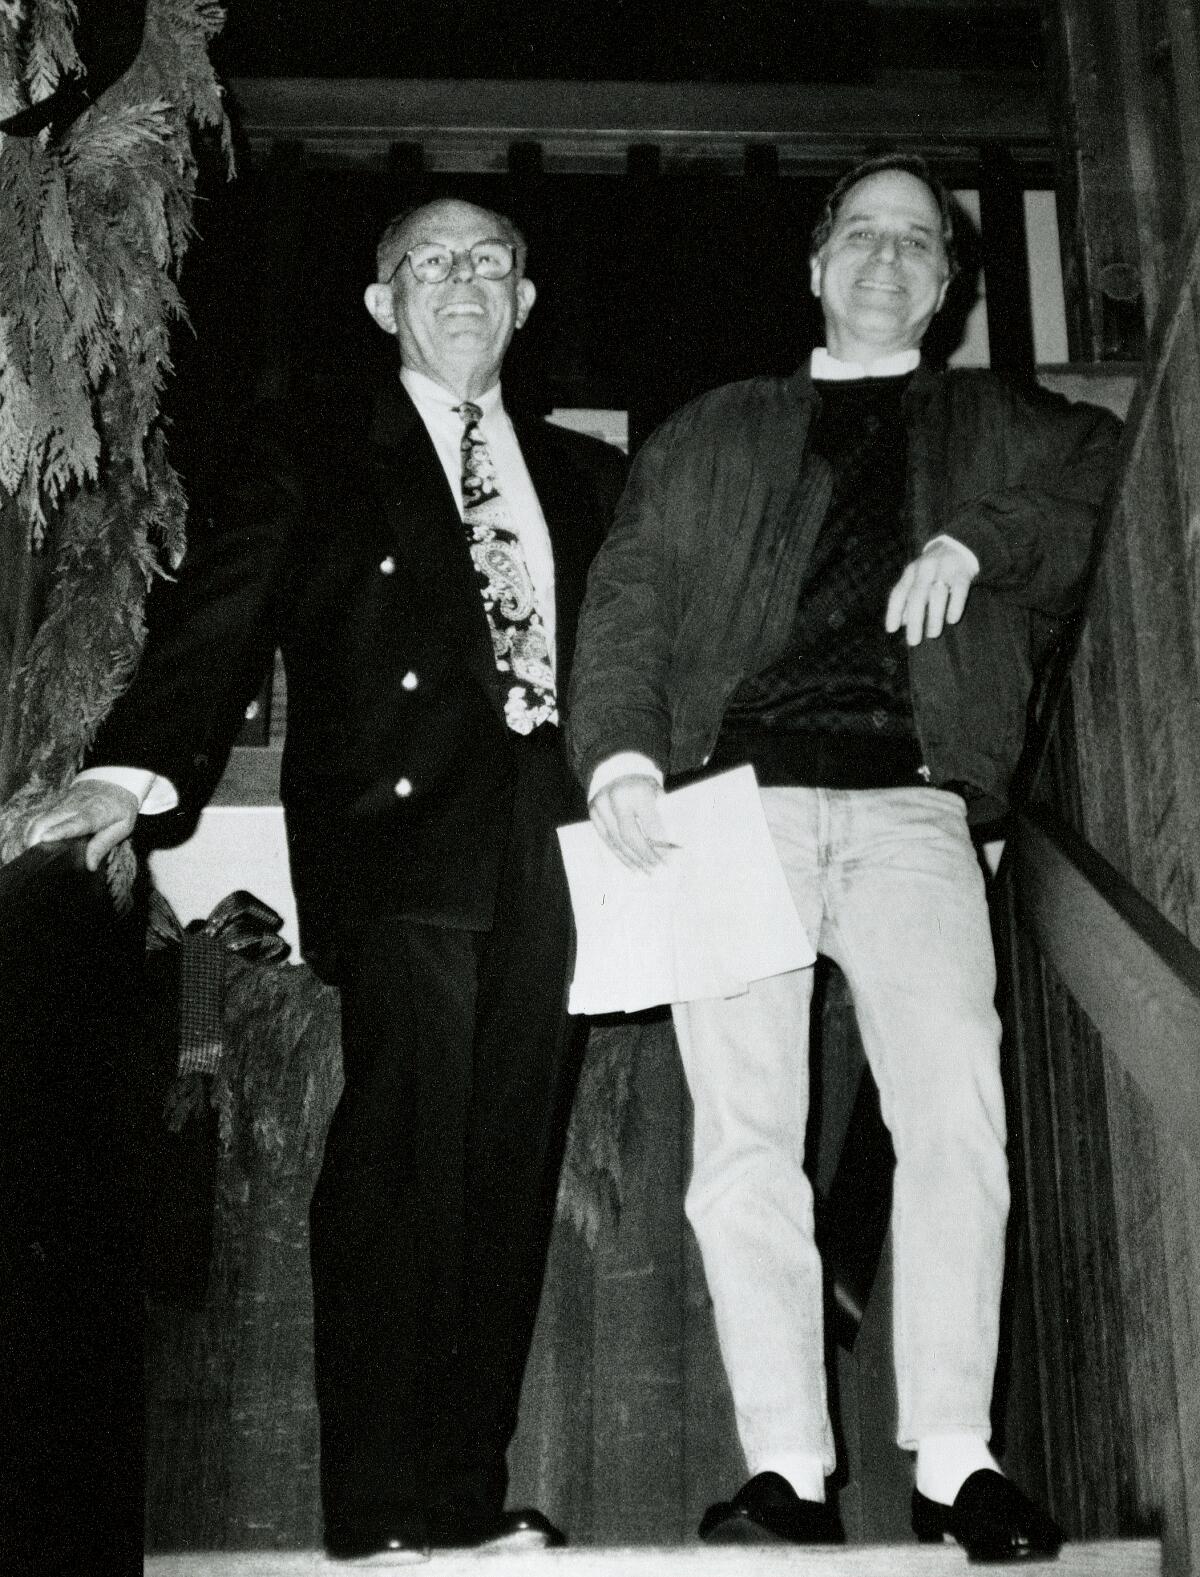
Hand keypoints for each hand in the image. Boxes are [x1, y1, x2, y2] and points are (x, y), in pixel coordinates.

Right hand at [24, 780, 138, 871]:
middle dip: (34, 838)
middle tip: (35, 858)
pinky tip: (33, 844)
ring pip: (38, 819)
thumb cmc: (119, 806)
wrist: (113, 780)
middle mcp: (73, 807)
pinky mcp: (55, 804)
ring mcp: (62, 804)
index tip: (44, 838)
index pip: (75, 823)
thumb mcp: (122, 826)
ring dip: (30, 836)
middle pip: (47, 820)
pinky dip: (32, 831)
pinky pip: (39, 818)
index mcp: (94, 813)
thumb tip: (90, 865)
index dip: (59, 831)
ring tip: (31, 854)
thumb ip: (104, 844)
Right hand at [588, 774, 675, 873]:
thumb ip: (663, 816)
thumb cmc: (643, 785)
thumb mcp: (657, 794)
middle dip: (646, 856)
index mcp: (639, 792)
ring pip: (617, 841)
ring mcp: (602, 807)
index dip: (662, 846)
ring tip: (647, 872)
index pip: (651, 826)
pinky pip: (606, 840)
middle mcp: (617, 799)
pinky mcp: (593, 814)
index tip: (671, 858)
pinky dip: (620, 855)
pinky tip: (633, 866)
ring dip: (633, 860)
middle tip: (659, 869)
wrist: (618, 769)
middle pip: (631, 837)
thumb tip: (672, 846)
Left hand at [885, 538, 977, 646]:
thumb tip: (901, 622)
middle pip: (916, 596)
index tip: (891, 630)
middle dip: (914, 621)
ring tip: (932, 634)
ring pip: (937, 595)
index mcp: (911, 572)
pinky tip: (952, 620)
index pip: (898, 592)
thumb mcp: (917, 579)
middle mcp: (925, 569)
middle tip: (914, 641)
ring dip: (933, 617)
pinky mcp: (963, 572)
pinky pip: (959, 590)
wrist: (960, 545)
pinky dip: (955, 606)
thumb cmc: (934, 570)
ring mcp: (944, 569)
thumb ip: (908, 599)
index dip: (893, 612)